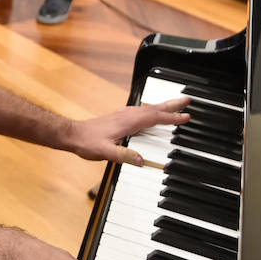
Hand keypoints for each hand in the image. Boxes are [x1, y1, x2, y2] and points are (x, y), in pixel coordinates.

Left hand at [65, 97, 190, 165]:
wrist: (73, 135)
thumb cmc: (87, 142)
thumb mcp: (104, 152)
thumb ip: (122, 156)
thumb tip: (140, 160)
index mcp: (127, 122)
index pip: (154, 118)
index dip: (171, 117)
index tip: (186, 117)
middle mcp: (127, 116)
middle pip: (154, 108)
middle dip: (172, 104)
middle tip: (187, 100)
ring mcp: (123, 115)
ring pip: (148, 108)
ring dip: (164, 106)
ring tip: (176, 104)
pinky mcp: (119, 118)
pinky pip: (142, 111)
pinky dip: (152, 110)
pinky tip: (153, 113)